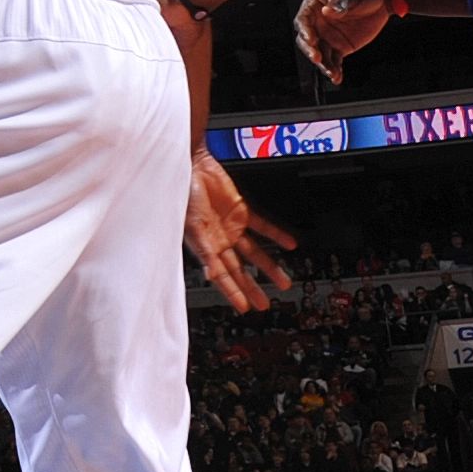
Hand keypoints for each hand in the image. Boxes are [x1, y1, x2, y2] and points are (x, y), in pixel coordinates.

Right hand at [186, 150, 298, 311]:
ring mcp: (232, 227)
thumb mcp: (191, 225)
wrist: (192, 165)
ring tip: (283, 282)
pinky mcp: (242, 211)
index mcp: (204, 245)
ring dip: (269, 267)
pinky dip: (276, 235)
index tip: (244, 306)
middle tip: (263, 304)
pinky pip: (262, 226)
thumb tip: (212, 274)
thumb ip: (203, 251)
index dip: (233, 291)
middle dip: (251, 287)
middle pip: (239, 269)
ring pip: (254, 253)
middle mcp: (219, 240)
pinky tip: (289, 244)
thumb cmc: (183, 193)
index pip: (222, 275)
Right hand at [295, 0, 395, 81]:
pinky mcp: (340, 48)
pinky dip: (335, 70)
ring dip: (323, 65)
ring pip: (320, 54)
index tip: (311, 38)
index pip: (303, 20)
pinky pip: (334, 61)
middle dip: (310, 50)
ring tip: (331, 73)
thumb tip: (327, 12)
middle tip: (317, 58)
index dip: (305, 30)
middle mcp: (318, 24)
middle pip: (307, 40)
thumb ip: (340, 3)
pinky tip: (337, 78)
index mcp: (314, 7)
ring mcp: (328, 37)